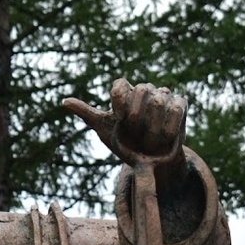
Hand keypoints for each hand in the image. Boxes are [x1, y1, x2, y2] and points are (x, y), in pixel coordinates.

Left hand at [63, 78, 186, 166]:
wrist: (150, 159)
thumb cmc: (125, 141)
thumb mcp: (104, 129)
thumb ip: (87, 113)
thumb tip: (64, 101)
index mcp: (125, 92)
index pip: (120, 85)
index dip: (119, 100)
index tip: (119, 118)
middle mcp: (144, 90)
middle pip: (142, 90)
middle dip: (138, 116)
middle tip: (136, 133)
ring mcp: (163, 95)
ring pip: (159, 101)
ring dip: (153, 127)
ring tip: (150, 141)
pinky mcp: (180, 104)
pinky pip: (177, 108)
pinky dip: (170, 125)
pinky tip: (166, 138)